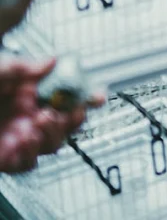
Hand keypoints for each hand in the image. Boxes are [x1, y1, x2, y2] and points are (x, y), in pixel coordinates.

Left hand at [0, 59, 91, 173]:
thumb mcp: (1, 68)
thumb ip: (25, 66)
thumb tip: (50, 61)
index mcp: (30, 93)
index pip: (67, 95)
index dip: (86, 96)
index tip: (97, 96)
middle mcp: (28, 117)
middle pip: (66, 125)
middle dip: (70, 120)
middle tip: (62, 113)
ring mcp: (17, 138)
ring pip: (50, 146)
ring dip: (48, 137)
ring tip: (34, 126)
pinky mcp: (4, 158)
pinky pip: (25, 164)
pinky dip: (26, 154)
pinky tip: (19, 141)